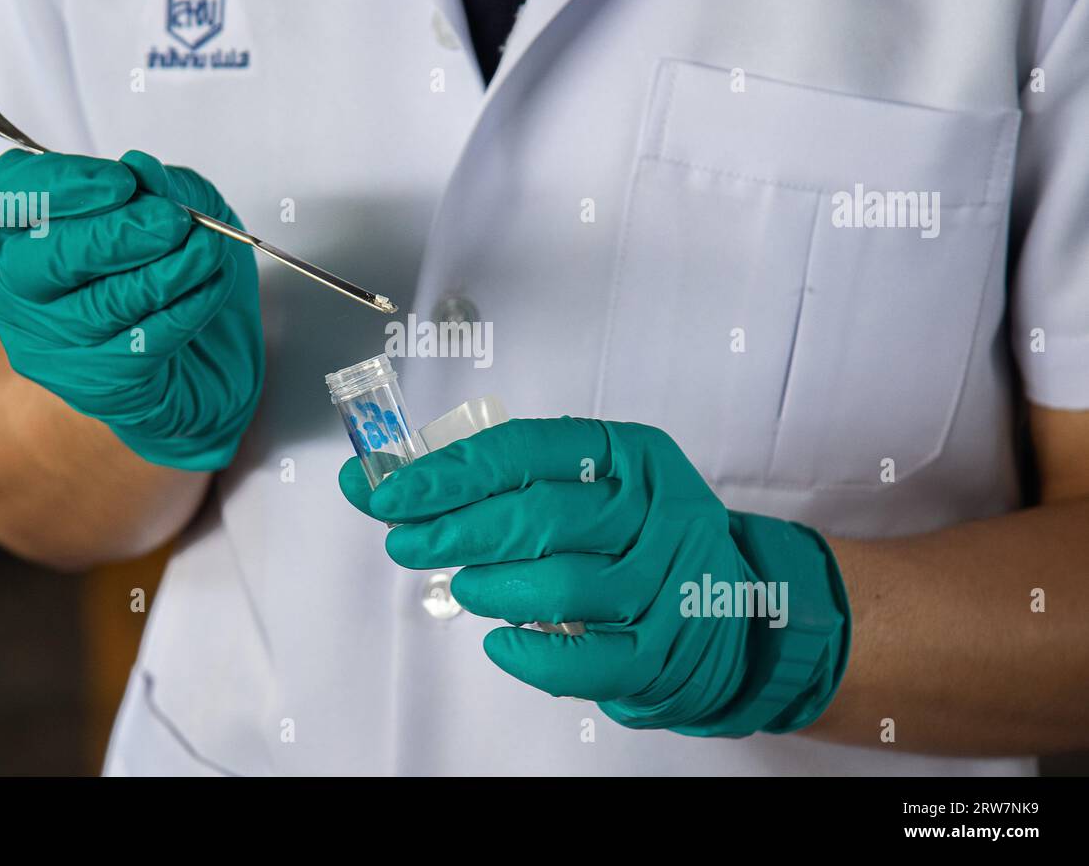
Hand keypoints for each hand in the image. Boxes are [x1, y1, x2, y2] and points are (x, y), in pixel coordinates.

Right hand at [0, 149, 263, 470]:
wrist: (206, 358)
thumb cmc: (175, 270)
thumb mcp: (180, 208)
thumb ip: (162, 186)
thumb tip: (143, 171)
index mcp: (23, 230)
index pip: (12, 194)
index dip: (64, 184)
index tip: (123, 181)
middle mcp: (20, 290)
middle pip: (48, 257)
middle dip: (117, 235)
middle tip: (173, 221)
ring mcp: (51, 345)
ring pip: (101, 305)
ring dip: (164, 272)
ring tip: (207, 250)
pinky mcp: (95, 386)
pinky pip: (140, 344)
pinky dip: (184, 310)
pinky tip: (210, 288)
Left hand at [340, 417, 848, 735]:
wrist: (732, 611)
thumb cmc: (635, 538)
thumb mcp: (588, 484)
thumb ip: (496, 480)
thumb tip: (383, 479)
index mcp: (632, 456)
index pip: (525, 452)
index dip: (448, 472)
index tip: (389, 491)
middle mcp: (657, 513)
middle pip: (536, 517)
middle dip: (453, 531)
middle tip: (403, 542)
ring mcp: (666, 586)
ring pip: (557, 587)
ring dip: (489, 589)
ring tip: (463, 587)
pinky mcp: (661, 653)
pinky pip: (583, 663)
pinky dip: (529, 656)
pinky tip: (501, 643)